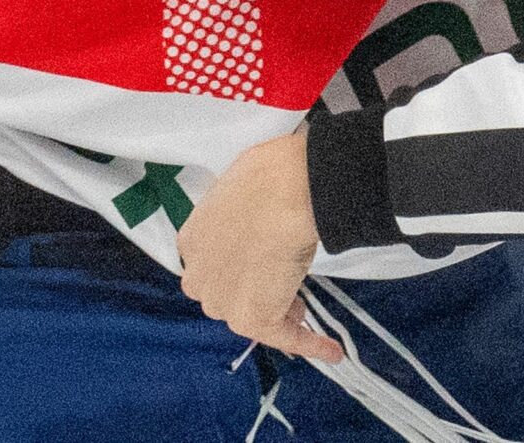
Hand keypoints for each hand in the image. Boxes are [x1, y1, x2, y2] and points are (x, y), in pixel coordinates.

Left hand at [176, 129, 341, 363]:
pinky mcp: (254, 317)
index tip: (261, 266)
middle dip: (255, 292)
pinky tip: (331, 349)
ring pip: (252, 314)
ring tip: (305, 310)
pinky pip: (285, 335)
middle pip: (227, 294)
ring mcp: (224, 299)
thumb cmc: (271, 174)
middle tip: (285, 285)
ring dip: (280, 313)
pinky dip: (310, 342)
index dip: (239, 268)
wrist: (289, 187)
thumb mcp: (241, 183)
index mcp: (192, 239)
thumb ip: (241, 210)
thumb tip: (263, 211)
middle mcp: (199, 275)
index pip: (212, 265)